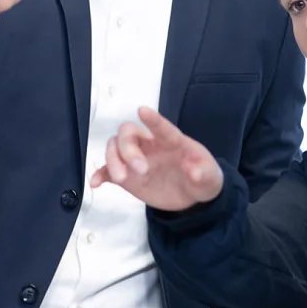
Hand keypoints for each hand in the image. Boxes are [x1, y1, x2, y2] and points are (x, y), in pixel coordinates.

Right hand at [89, 107, 224, 211]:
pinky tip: (96, 183)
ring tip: (122, 178)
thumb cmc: (202, 178)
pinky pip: (108, 170)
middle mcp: (150, 145)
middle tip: (141, 170)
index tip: (142, 110)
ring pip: (114, 148)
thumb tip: (193, 170)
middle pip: (128, 134)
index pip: (161, 127)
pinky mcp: (126, 175)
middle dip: (129, 149)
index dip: (152, 120)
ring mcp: (135, 159)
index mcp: (172, 141)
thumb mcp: (211, 178)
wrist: (191, 196)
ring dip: (113, 160)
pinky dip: (99, 174)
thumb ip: (204, 173)